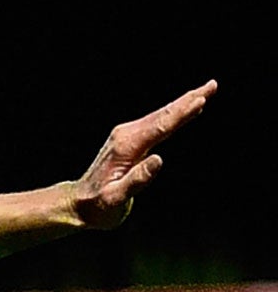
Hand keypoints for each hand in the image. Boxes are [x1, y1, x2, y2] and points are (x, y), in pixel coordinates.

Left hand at [69, 80, 215, 230]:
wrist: (78, 204)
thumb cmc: (98, 206)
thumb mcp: (115, 199)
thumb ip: (137, 181)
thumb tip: (158, 160)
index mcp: (126, 147)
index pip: (161, 127)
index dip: (182, 113)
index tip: (201, 99)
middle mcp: (125, 136)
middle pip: (163, 115)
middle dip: (188, 100)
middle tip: (213, 85)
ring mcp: (125, 136)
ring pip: (160, 116)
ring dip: (183, 103)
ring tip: (205, 92)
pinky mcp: (127, 140)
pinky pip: (155, 123)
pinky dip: (172, 114)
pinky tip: (184, 110)